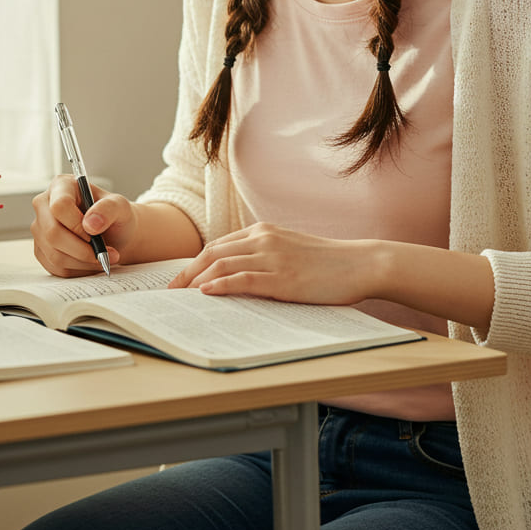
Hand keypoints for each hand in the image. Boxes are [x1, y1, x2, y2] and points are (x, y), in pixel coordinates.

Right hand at [31, 174, 137, 276]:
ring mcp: (40, 229)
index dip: (76, 225)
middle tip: (105, 254)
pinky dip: (78, 269)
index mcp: (61, 186)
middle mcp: (44, 206)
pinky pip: (55, 267)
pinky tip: (91, 262)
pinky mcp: (42, 250)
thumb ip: (109, 209)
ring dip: (83, 262)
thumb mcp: (121, 207)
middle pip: (52, 233)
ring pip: (54, 254)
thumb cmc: (115, 216)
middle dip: (82, 249)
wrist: (115, 234)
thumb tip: (90, 223)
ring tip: (103, 258)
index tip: (96, 235)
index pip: (59, 206)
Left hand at [167, 223, 369, 305]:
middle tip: (170, 292)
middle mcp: (263, 239)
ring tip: (181, 298)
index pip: (217, 246)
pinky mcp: (282, 277)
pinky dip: (220, 285)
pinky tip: (207, 294)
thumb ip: (264, 256)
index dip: (194, 263)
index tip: (179, 280)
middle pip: (211, 254)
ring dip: (196, 282)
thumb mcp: (290, 251)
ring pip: (222, 265)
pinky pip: (242, 279)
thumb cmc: (327, 262)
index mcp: (263, 232)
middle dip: (186, 273)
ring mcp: (272, 257)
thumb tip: (236, 276)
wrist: (360, 263)